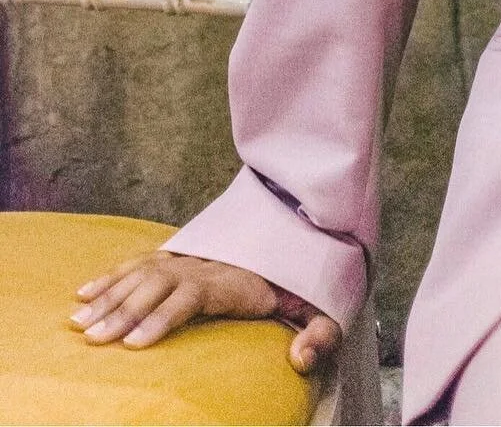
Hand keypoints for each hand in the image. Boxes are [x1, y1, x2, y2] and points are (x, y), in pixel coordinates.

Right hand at [70, 250, 341, 376]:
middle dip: (123, 310)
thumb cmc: (308, 284)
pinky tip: (83, 292)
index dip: (162, 318)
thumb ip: (320, 333)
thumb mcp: (325, 307)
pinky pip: (142, 260)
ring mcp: (194, 257)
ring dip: (109, 295)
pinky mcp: (183, 255)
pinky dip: (111, 275)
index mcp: (238, 279)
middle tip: (93, 340)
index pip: (192, 294)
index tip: (134, 345)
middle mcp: (210, 263)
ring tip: (78, 323)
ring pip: (144, 270)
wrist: (306, 238)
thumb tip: (300, 359)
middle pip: (159, 282)